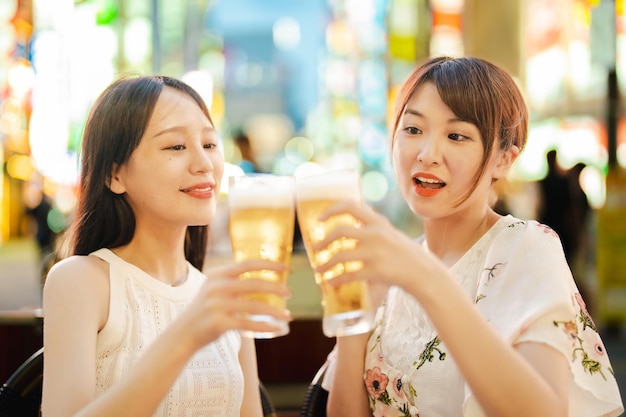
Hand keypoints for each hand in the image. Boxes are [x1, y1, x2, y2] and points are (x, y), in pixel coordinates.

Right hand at [179, 259, 291, 348]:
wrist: (181, 334)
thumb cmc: (203, 312)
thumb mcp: (213, 289)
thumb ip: (232, 281)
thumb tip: (263, 278)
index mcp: (217, 275)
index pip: (248, 264)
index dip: (270, 264)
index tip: (287, 268)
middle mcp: (216, 287)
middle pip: (254, 283)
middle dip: (276, 288)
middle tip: (290, 293)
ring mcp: (217, 305)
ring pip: (255, 306)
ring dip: (275, 312)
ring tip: (288, 316)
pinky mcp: (219, 323)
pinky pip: (249, 324)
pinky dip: (266, 326)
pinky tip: (277, 329)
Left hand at [312, 200, 440, 291]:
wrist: (424, 272)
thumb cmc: (406, 254)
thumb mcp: (390, 233)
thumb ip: (373, 228)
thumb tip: (352, 222)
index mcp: (378, 222)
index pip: (350, 206)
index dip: (331, 210)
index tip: (320, 219)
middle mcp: (375, 234)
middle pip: (339, 231)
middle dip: (323, 241)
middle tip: (315, 249)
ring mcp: (375, 252)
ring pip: (340, 256)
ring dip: (325, 264)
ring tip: (318, 270)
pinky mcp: (375, 271)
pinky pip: (349, 275)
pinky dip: (337, 279)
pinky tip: (331, 282)